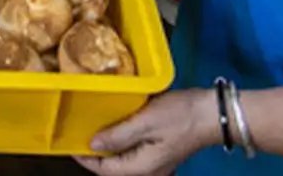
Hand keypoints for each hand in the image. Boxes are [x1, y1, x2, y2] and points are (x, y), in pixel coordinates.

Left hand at [76, 87, 218, 175]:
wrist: (213, 112)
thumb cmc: (180, 115)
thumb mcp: (146, 121)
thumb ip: (118, 134)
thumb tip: (93, 144)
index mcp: (142, 167)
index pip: (105, 169)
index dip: (85, 157)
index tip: (69, 142)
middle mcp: (149, 171)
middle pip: (113, 167)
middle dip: (95, 153)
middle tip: (79, 132)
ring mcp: (156, 164)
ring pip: (124, 160)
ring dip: (109, 146)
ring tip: (94, 127)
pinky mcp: (161, 153)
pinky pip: (135, 152)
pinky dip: (123, 142)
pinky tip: (118, 125)